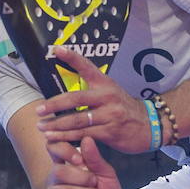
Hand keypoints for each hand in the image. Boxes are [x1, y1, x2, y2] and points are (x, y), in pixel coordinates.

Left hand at [36, 46, 155, 153]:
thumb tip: (65, 94)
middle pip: (75, 98)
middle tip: (38, 110)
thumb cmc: (124, 109)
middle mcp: (107, 96)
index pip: (86, 67)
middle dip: (54, 104)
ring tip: (42, 127)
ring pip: (78, 119)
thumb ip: (91, 92)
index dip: (71, 57)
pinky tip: (55, 138)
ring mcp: (110, 114)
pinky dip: (67, 138)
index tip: (55, 49)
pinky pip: (84, 134)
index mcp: (105, 83)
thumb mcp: (111, 93)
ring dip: (57, 125)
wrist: (151, 126)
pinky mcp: (110, 131)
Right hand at [42, 135, 124, 188]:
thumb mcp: (105, 174)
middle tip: (95, 184)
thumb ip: (95, 159)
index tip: (79, 159)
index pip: (52, 149)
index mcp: (65, 165)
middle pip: (57, 172)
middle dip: (81, 178)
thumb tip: (86, 139)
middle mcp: (54, 181)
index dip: (62, 150)